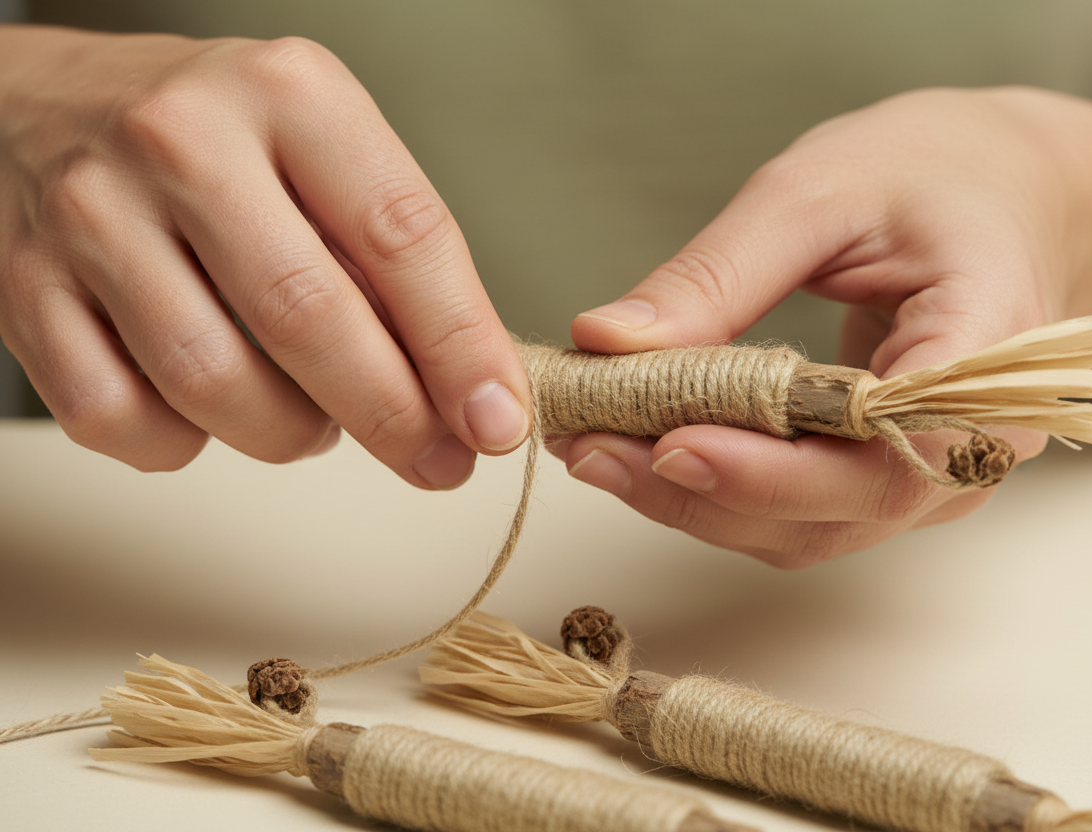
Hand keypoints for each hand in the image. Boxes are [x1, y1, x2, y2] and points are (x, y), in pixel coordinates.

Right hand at [0, 26, 530, 486]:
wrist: (33, 103)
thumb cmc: (212, 140)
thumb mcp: (320, 151)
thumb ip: (391, 258)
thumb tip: (470, 385)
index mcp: (288, 95)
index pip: (402, 236)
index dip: (462, 346)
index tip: (499, 421)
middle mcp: (184, 141)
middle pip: (307, 319)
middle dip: (392, 417)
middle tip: (437, 464)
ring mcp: (92, 215)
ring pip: (213, 384)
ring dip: (288, 434)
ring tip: (313, 423)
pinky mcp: (22, 288)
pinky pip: (118, 417)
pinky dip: (182, 444)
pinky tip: (207, 415)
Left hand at [557, 88, 1072, 566]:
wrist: (998, 195)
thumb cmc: (929, 175)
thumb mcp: (817, 191)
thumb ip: (719, 273)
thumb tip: (607, 341)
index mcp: (991, 342)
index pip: (895, 447)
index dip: (781, 469)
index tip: (671, 444)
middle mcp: (981, 435)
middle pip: (841, 508)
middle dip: (704, 490)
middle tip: (590, 446)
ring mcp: (939, 472)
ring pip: (809, 528)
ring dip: (695, 501)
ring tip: (595, 447)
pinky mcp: (891, 479)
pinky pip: (801, 513)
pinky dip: (718, 491)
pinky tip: (644, 453)